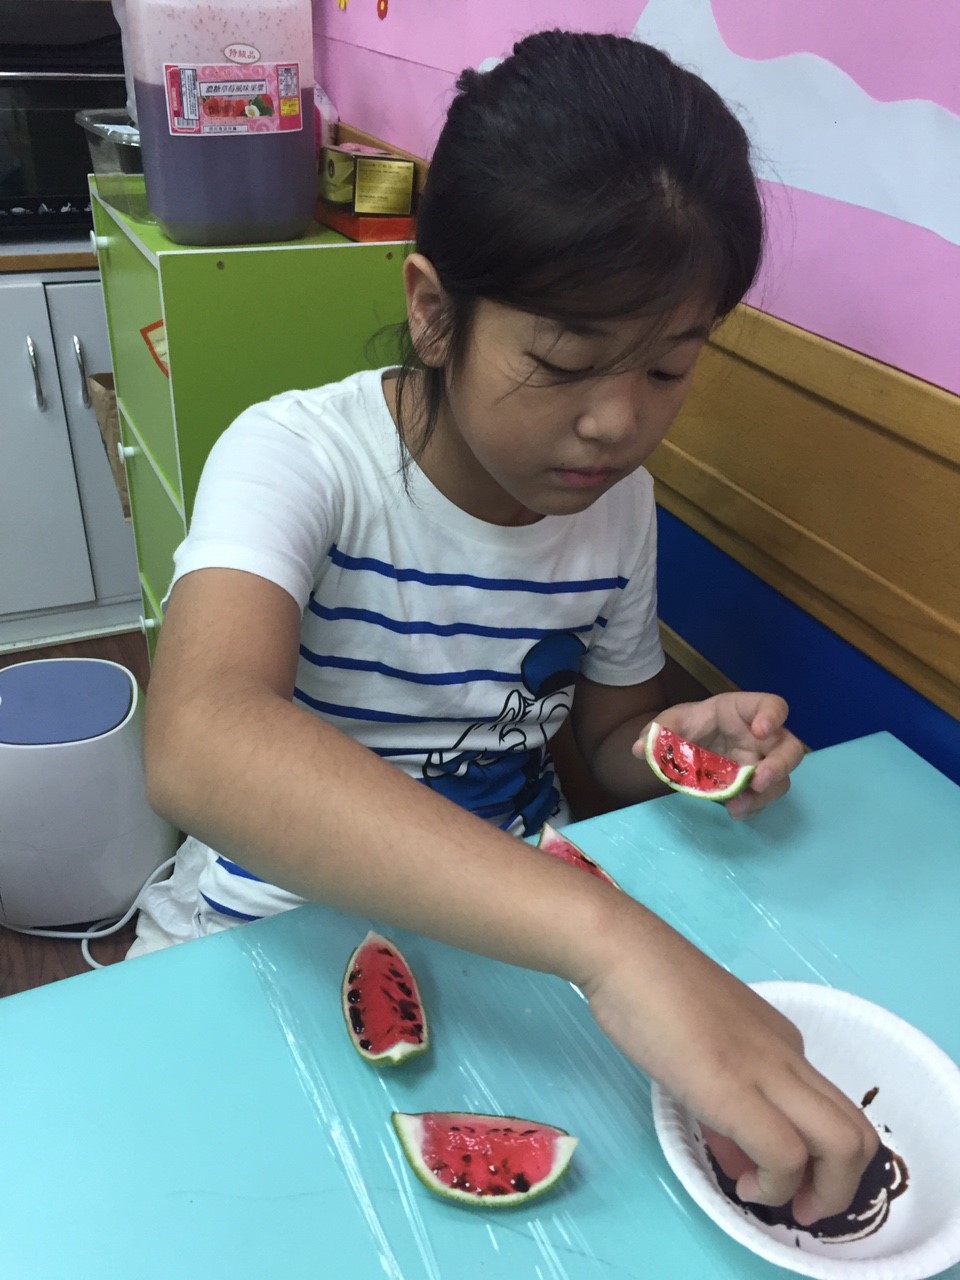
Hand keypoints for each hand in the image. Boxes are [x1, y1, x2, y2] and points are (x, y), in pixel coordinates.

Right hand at [579, 916, 878, 1223]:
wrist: (624, 953)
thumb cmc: (649, 989)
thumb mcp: (699, 1048)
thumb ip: (724, 1099)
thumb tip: (737, 1155)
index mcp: (783, 1044)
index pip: (830, 1113)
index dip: (813, 1159)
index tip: (765, 1172)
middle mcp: (790, 1056)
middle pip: (859, 1135)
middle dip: (841, 1188)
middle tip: (796, 1207)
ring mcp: (768, 1071)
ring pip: (846, 1146)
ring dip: (825, 1194)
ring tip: (776, 1203)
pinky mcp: (735, 1089)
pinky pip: (786, 1154)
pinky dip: (775, 1185)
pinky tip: (742, 1185)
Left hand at [634, 691, 804, 818]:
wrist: (690, 746)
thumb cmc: (690, 725)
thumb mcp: (671, 722)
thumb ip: (658, 731)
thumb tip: (640, 749)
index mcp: (744, 712)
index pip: (772, 705)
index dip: (772, 716)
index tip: (760, 730)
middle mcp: (762, 738)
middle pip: (790, 748)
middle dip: (780, 764)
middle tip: (758, 779)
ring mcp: (762, 763)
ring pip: (780, 779)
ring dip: (765, 795)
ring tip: (739, 806)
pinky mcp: (755, 786)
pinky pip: (763, 799)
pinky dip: (752, 807)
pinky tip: (735, 812)